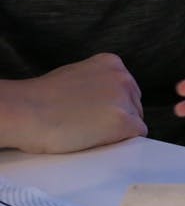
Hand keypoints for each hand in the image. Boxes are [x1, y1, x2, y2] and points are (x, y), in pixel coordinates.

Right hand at [3, 53, 145, 153]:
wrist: (26, 110)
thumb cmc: (41, 98)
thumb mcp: (76, 75)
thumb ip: (97, 82)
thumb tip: (106, 98)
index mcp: (112, 63)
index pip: (127, 89)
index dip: (111, 105)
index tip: (94, 112)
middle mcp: (123, 77)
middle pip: (134, 105)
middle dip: (117, 116)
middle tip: (89, 124)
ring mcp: (124, 99)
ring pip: (135, 121)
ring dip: (118, 130)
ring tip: (88, 130)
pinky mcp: (124, 122)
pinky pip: (137, 136)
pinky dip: (121, 141)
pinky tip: (99, 139)